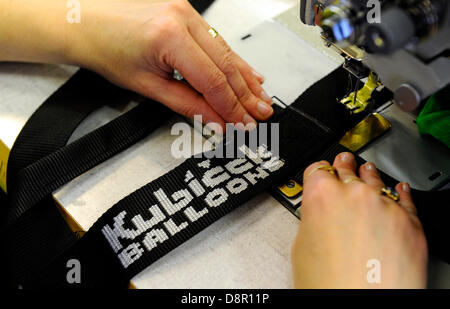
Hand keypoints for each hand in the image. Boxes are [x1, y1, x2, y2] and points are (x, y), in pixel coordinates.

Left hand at [66, 0, 272, 128]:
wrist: (85, 22)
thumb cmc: (106, 49)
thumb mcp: (147, 86)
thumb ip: (188, 105)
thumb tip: (215, 120)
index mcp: (169, 36)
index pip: (213, 80)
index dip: (231, 107)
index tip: (242, 123)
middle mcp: (182, 17)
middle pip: (226, 65)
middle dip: (245, 95)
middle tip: (260, 115)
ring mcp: (187, 10)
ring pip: (226, 51)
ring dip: (245, 78)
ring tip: (261, 99)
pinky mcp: (187, 11)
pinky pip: (217, 40)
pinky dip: (232, 60)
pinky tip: (249, 73)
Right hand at [292, 152, 427, 288]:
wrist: (364, 303)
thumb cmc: (329, 284)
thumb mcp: (302, 247)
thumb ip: (312, 219)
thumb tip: (320, 216)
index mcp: (321, 195)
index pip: (318, 169)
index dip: (318, 172)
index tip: (321, 172)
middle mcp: (354, 194)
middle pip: (347, 170)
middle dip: (344, 166)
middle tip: (344, 161)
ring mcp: (384, 205)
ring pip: (376, 180)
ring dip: (369, 176)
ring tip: (367, 171)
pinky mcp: (410, 221)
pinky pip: (405, 197)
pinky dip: (400, 191)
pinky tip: (398, 188)